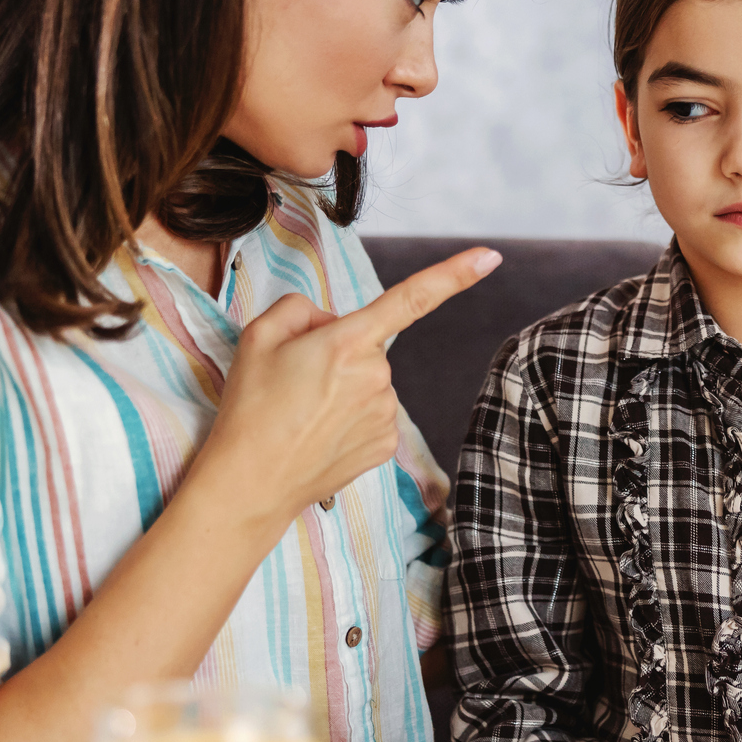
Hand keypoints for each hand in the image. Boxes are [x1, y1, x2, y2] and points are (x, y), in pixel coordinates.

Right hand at [199, 247, 500, 522]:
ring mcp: (386, 414)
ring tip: (301, 413)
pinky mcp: (386, 445)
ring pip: (368, 382)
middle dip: (337, 353)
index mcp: (349, 342)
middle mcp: (378, 376)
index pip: (411, 299)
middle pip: (366, 345)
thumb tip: (331, 321)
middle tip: (294, 382)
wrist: (251, 484)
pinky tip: (319, 433)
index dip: (454, 274)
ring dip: (342, 389)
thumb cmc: (252, 408)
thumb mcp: (258, 336)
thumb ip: (300, 308)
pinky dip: (348, 419)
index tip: (490, 257)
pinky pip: (372, 414)